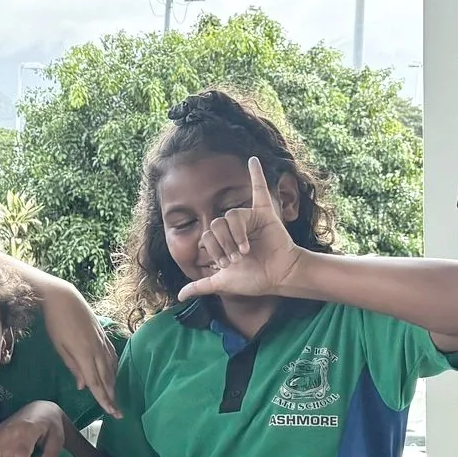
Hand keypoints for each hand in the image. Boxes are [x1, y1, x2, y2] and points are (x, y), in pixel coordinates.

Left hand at [45, 298, 120, 417]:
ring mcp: (102, 341)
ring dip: (115, 383)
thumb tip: (84, 386)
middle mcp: (97, 350)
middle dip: (112, 396)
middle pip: (107, 378)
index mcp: (85, 355)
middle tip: (118, 413)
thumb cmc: (56, 323)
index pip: (96, 383)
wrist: (63, 297)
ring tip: (116, 398)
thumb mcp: (60, 347)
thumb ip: (73, 367)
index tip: (111, 412)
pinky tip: (115, 373)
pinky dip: (115, 367)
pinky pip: (112, 355)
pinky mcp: (103, 335)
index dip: (104, 399)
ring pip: (111, 367)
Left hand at [176, 157, 302, 301]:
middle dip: (223, 245)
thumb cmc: (254, 279)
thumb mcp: (222, 283)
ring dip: (235, 236)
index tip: (226, 264)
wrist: (278, 277)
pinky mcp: (264, 214)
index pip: (207, 236)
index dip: (213, 251)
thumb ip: (200, 286)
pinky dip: (256, 174)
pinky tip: (252, 160)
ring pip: (230, 216)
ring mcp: (249, 219)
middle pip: (215, 224)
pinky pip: (259, 190)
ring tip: (246, 250)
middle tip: (236, 258)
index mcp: (223, 239)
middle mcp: (234, 228)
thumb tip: (179, 296)